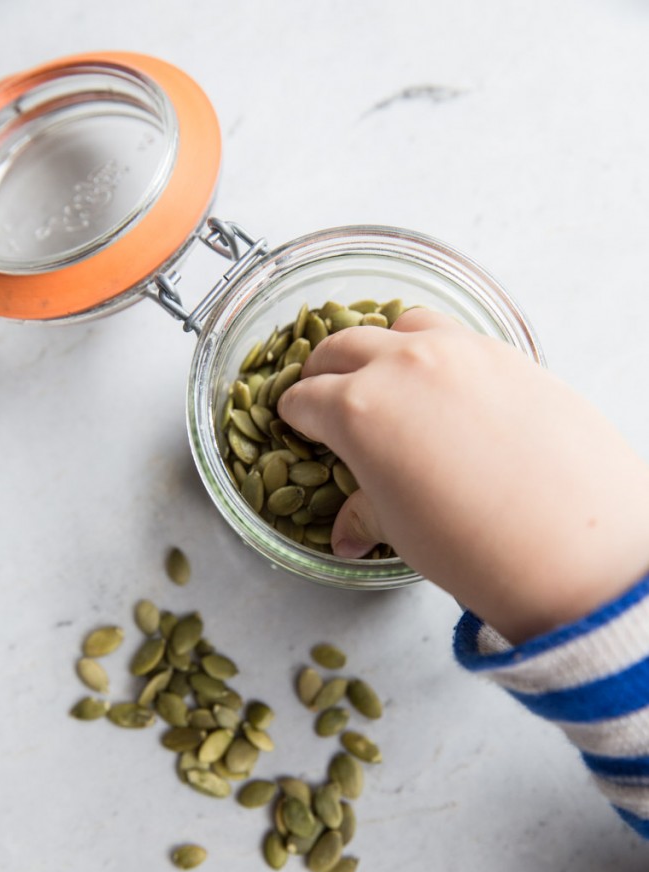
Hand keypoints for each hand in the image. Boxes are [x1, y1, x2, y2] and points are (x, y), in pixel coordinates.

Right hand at [278, 309, 648, 642]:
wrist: (577, 545)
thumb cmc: (477, 546)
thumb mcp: (404, 532)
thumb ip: (366, 515)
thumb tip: (348, 533)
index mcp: (358, 409)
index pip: (305, 399)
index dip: (294, 416)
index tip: (297, 424)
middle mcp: (403, 365)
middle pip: (341, 347)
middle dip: (324, 371)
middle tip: (325, 394)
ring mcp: (460, 350)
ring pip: (401, 325)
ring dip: (381, 346)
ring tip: (386, 377)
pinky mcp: (509, 352)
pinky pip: (456, 334)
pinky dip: (435, 350)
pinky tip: (447, 385)